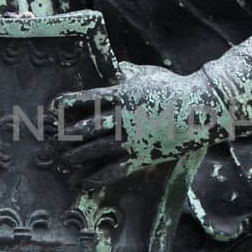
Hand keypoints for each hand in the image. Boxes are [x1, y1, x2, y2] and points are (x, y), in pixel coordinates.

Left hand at [55, 64, 222, 185]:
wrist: (200, 110)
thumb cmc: (174, 88)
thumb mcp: (147, 74)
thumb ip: (127, 72)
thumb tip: (115, 69)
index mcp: (120, 94)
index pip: (84, 100)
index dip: (65, 105)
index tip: (52, 109)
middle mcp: (121, 118)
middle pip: (84, 128)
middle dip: (65, 136)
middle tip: (52, 141)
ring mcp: (131, 139)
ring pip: (95, 150)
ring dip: (76, 157)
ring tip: (63, 161)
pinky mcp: (142, 156)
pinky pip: (115, 170)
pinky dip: (97, 178)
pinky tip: (84, 182)